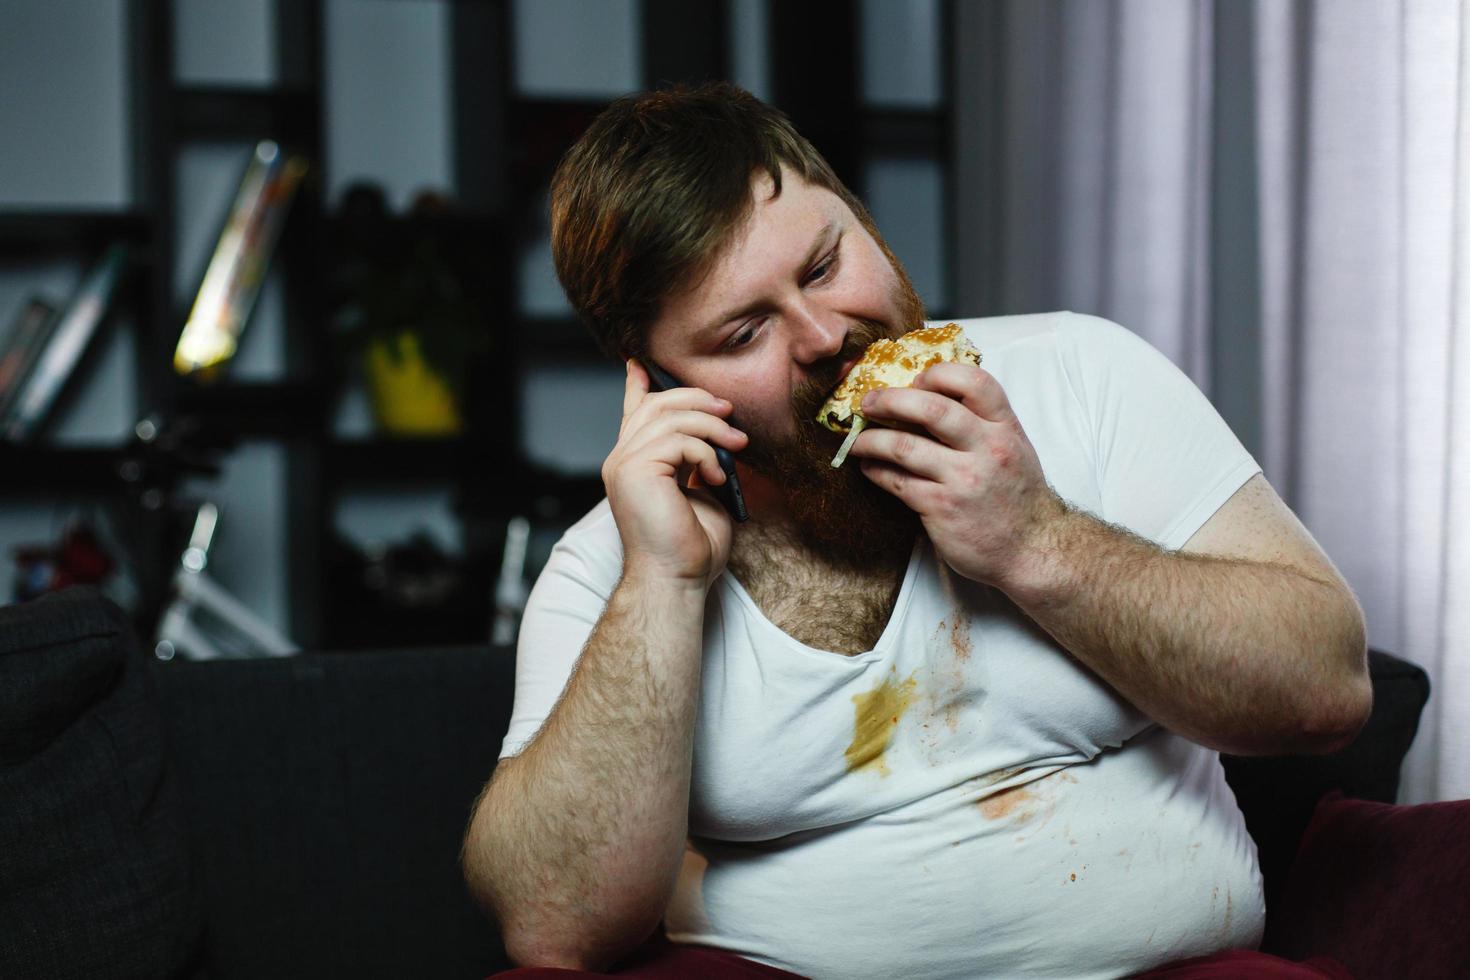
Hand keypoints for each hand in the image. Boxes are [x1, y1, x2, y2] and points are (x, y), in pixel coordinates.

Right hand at [602, 360, 748, 590]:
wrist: (675, 579)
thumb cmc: (689, 548)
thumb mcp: (702, 494)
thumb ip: (701, 463)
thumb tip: (722, 439)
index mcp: (633, 464)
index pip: (633, 413)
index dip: (637, 386)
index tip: (639, 363)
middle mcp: (622, 459)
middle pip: (656, 404)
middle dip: (697, 400)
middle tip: (728, 413)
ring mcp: (625, 464)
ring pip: (670, 417)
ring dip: (711, 427)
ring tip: (736, 445)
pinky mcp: (635, 470)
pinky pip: (677, 439)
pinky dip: (705, 453)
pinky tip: (715, 475)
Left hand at [847, 362, 1066, 587]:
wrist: (1032, 550)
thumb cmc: (1017, 497)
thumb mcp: (1013, 448)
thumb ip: (982, 423)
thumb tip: (927, 398)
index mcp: (1005, 427)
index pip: (974, 381)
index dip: (938, 374)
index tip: (915, 380)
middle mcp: (987, 449)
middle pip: (931, 408)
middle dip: (890, 400)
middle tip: (868, 403)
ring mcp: (964, 479)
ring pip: (904, 446)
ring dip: (871, 440)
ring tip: (858, 440)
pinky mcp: (942, 508)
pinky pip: (898, 482)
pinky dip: (876, 471)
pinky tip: (869, 467)